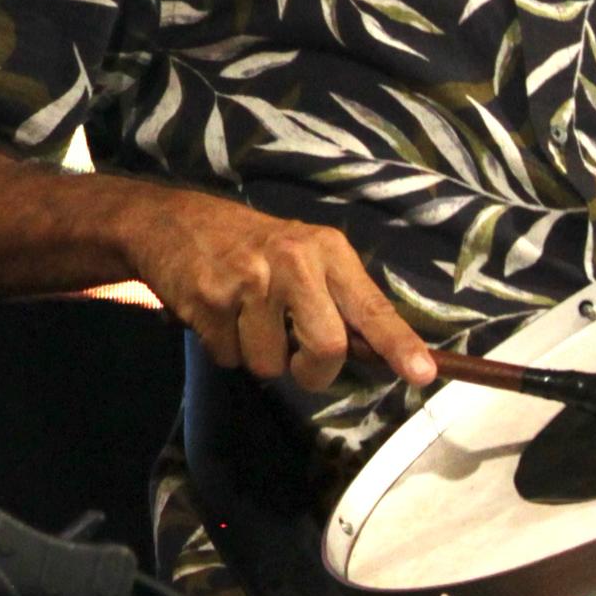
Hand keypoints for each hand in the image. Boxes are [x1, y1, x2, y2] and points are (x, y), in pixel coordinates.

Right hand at [119, 191, 433, 393]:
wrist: (173, 222)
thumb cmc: (251, 244)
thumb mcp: (304, 255)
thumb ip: (338, 299)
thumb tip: (375, 354)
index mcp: (327, 251)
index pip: (371, 306)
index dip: (397, 344)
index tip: (423, 374)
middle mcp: (293, 262)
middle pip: (327, 347)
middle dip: (313, 371)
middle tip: (299, 361)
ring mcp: (249, 281)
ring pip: (270, 363)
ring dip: (258, 356)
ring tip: (244, 319)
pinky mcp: (210, 300)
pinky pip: (230, 357)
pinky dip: (224, 348)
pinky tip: (218, 314)